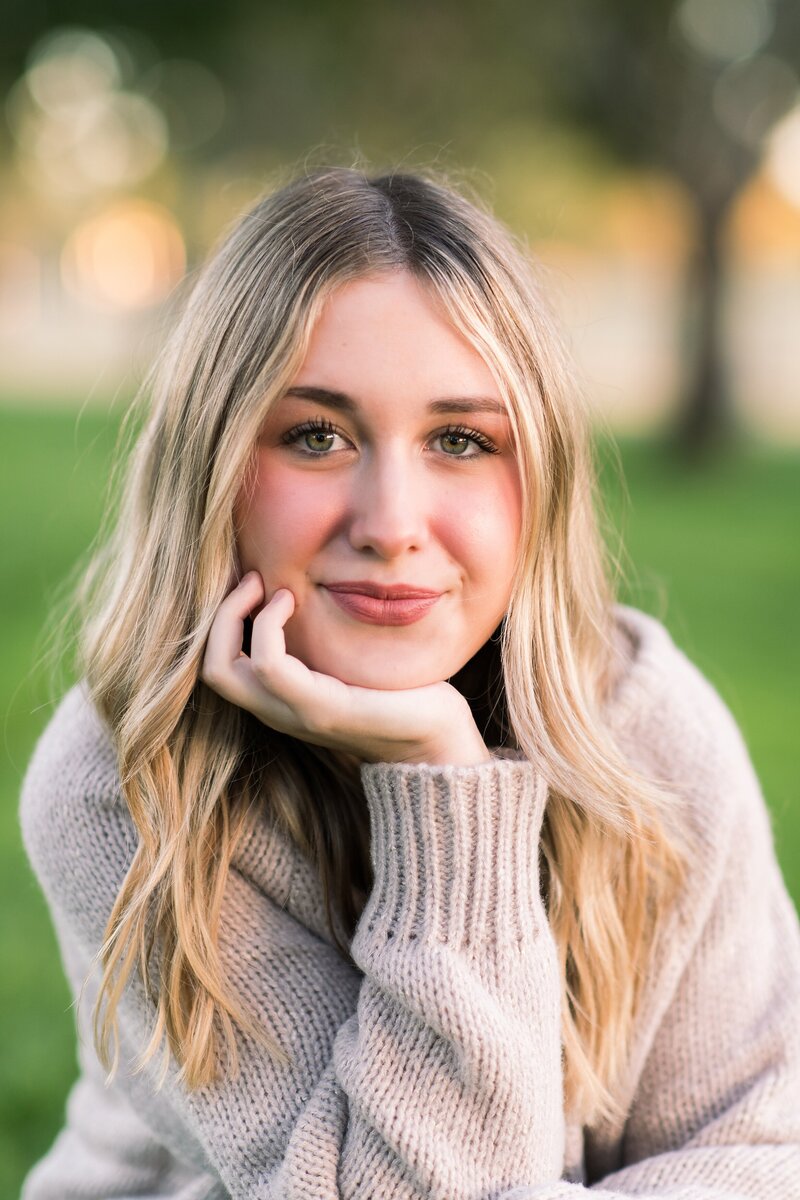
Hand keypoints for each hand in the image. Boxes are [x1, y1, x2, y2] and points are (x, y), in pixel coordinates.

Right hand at [200, 571, 492, 766]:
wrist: (436, 742)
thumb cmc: (401, 697)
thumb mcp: (349, 664)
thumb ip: (323, 644)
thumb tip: (314, 591)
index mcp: (282, 703)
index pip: (219, 667)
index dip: (223, 621)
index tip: (255, 583)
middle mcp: (279, 713)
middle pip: (212, 669)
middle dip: (220, 617)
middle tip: (252, 580)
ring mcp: (296, 713)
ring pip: (224, 668)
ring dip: (238, 615)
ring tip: (273, 589)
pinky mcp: (321, 708)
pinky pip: (270, 664)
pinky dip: (269, 625)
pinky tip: (293, 603)